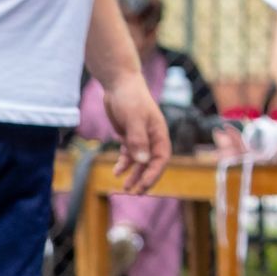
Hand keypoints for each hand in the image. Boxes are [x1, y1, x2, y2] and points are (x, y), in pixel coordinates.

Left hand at [101, 74, 171, 194]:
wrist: (119, 83)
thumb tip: (142, 161)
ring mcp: (140, 137)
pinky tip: (116, 171)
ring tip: (125, 187)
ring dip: (133, 174)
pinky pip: (129, 153)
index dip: (153, 174)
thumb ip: (138, 140)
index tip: (143, 187)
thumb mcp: (134, 119)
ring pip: (139, 161)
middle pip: (151, 163)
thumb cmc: (130, 98)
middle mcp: (152, 138)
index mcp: (159, 134)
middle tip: (135, 192)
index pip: (161, 160)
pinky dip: (124, 163)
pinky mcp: (129, 135)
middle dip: (143, 178)